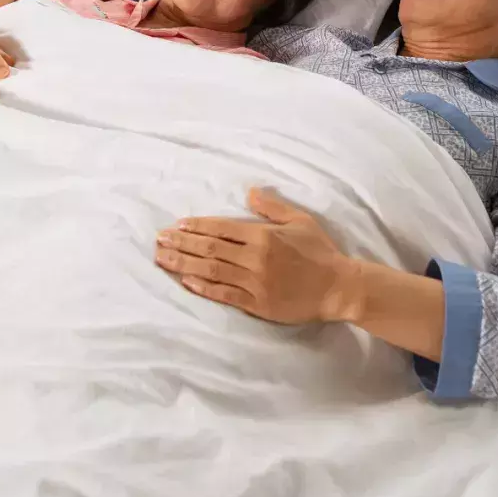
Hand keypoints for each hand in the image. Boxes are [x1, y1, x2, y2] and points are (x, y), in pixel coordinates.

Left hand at [155, 187, 363, 323]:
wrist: (338, 288)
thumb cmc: (321, 252)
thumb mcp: (301, 221)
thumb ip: (273, 208)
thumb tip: (249, 192)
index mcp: (264, 236)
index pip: (221, 228)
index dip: (196, 226)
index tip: (177, 225)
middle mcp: (255, 258)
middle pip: (209, 248)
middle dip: (181, 242)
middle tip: (159, 240)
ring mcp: (254, 282)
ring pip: (210, 270)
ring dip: (183, 263)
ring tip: (162, 258)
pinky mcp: (256, 304)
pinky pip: (223, 294)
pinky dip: (202, 287)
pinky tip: (185, 281)